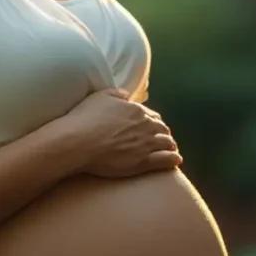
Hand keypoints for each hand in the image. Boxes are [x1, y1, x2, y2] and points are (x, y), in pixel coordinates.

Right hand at [57, 88, 181, 178]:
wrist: (78, 142)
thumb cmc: (85, 118)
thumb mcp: (100, 96)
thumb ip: (116, 94)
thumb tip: (127, 95)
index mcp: (136, 110)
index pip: (152, 116)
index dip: (153, 122)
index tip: (151, 127)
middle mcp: (145, 125)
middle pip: (162, 128)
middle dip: (163, 133)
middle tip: (162, 139)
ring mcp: (146, 143)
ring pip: (167, 143)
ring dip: (170, 145)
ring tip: (171, 150)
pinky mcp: (144, 161)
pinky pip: (166, 160)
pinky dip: (173, 159)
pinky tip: (176, 160)